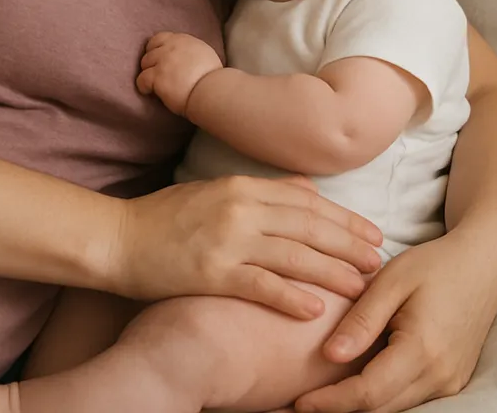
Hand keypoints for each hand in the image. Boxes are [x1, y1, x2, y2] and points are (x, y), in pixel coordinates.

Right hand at [111, 175, 382, 318]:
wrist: (118, 237)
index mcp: (240, 186)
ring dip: (331, 271)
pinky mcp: (211, 271)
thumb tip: (304, 189)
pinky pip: (260, 284)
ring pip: (293, 254)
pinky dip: (289, 296)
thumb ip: (258, 191)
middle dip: (348, 243)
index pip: (305, 200)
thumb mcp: (212, 191)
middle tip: (378, 260)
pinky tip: (314, 310)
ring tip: (361, 287)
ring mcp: (226, 239)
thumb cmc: (165, 217)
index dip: (343, 217)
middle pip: (308, 225)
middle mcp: (238, 208)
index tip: (370, 232)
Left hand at [137, 31, 222, 114]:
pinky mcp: (157, 76)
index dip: (157, 49)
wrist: (212, 92)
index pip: (161, 38)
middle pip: (150, 50)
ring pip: (144, 64)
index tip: (160, 59)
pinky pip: (141, 79)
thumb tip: (185, 56)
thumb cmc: (213, 79)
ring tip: (153, 84)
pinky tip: (148, 92)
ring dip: (148, 73)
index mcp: (184, 40)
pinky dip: (143, 86)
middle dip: (152, 61)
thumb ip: (191, 51)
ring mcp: (163, 61)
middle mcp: (171, 47)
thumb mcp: (205, 55)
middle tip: (156, 73)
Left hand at [294, 225, 496, 412]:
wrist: (483, 264)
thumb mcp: (392, 281)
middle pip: (381, 410)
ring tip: (318, 401)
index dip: (331, 403)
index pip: (369, 393)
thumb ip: (362, 320)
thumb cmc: (435, 264)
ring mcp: (449, 382)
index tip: (298, 402)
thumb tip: (330, 356)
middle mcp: (440, 376)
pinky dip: (378, 398)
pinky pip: (408, 398)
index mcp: (423, 350)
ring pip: (395, 409)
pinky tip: (352, 388)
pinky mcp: (450, 379)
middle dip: (339, 412)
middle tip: (297, 405)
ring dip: (357, 408)